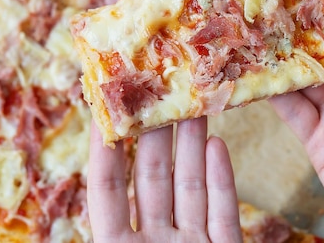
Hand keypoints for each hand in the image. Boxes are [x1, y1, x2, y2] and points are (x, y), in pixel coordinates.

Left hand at [87, 117, 242, 242]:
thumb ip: (111, 225)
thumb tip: (99, 166)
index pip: (108, 190)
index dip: (105, 151)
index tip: (106, 111)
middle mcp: (156, 242)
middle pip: (153, 179)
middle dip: (157, 135)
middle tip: (159, 95)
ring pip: (190, 188)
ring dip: (192, 147)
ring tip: (193, 107)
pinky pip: (223, 214)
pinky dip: (222, 180)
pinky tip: (217, 145)